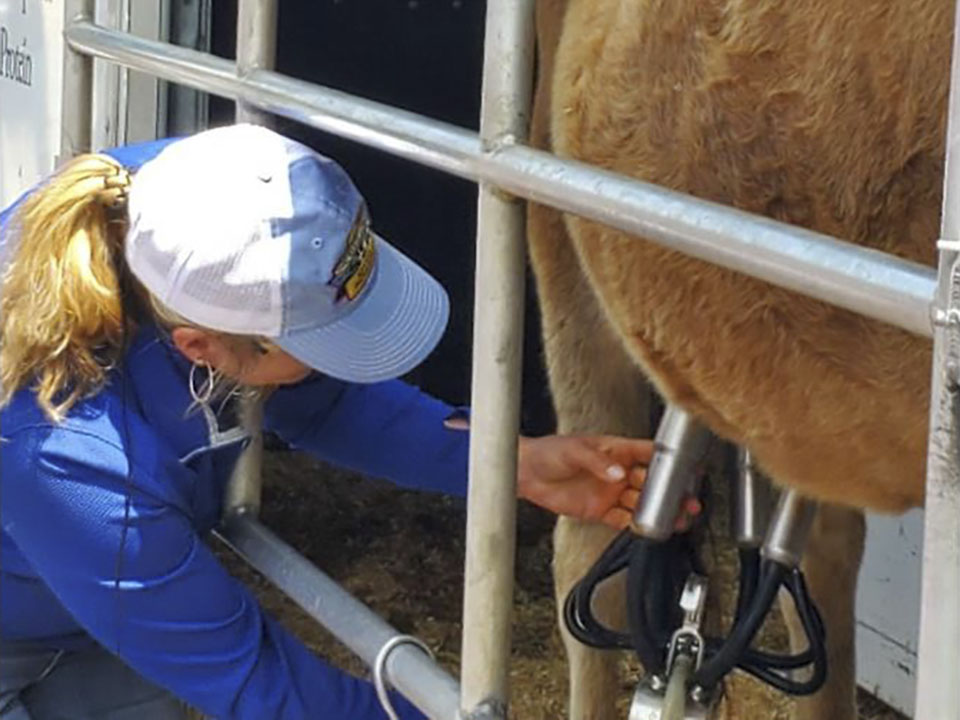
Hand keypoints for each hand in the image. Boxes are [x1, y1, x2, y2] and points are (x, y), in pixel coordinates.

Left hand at [516, 434, 700, 529]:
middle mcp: (617, 472)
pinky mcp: (599, 511)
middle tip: (689, 499)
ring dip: (659, 511)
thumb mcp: (574, 451)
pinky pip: (623, 520)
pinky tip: (651, 530)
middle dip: (671, 492)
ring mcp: (609, 492)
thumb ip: (598, 463)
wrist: (526, 473)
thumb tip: (619, 473)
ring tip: (678, 518)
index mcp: (615, 451)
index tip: (688, 466)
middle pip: (651, 482)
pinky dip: (637, 525)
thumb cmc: (549, 452)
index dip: (669, 460)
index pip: (648, 453)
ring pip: (641, 503)